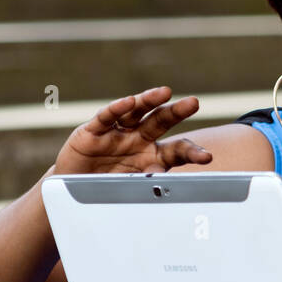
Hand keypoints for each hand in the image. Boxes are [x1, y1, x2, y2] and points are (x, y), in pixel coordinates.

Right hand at [53, 86, 211, 175]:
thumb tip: (171, 187)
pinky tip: (129, 101)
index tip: (207, 157)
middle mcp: (138, 139)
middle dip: (177, 112)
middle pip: (161, 121)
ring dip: (149, 100)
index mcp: (153, 155)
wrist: (74, 188)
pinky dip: (117, 108)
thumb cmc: (107, 187)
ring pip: (137, 111)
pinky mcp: (93, 131)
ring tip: (164, 92)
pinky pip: (107, 117)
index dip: (192, 152)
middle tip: (193, 103)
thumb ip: (149, 184)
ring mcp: (117, 132)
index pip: (177, 150)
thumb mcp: (131, 189)